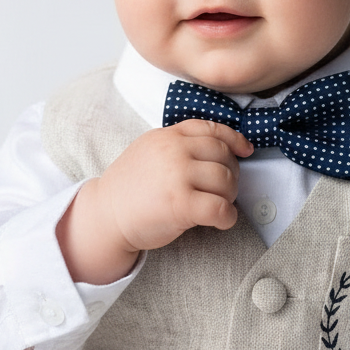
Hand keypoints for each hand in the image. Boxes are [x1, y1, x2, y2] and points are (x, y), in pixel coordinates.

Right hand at [57, 120, 251, 283]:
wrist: (105, 216)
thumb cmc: (130, 188)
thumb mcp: (150, 150)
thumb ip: (179, 143)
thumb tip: (220, 146)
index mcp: (168, 135)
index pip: (211, 129)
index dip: (234, 139)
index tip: (245, 150)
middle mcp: (174, 150)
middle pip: (223, 155)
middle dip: (231, 173)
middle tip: (224, 188)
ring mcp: (177, 175)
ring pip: (226, 180)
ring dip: (229, 196)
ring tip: (218, 204)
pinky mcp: (181, 204)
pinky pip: (220, 208)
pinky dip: (227, 217)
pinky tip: (221, 221)